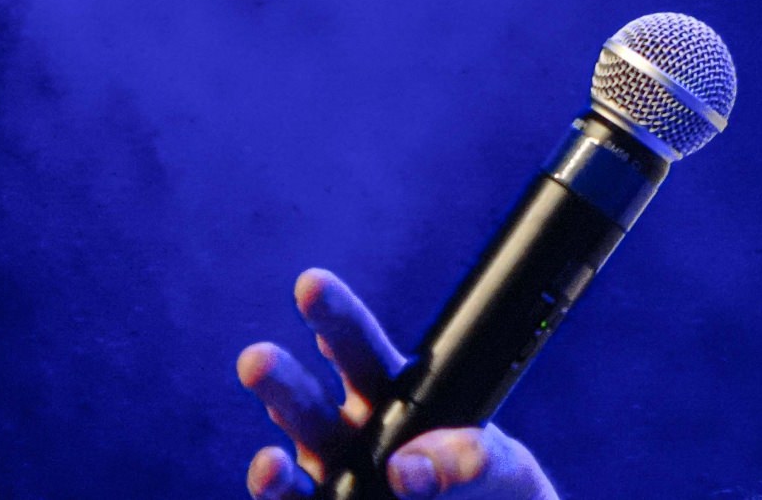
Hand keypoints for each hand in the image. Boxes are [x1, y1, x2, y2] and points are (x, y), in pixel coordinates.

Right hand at [237, 268, 556, 499]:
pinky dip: (280, 494)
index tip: (311, 283)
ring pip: (292, 463)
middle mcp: (356, 437)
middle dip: (283, 382)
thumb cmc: (500, 492)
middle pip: (311, 404)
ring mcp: (338, 482)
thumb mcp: (505, 468)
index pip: (362, 350)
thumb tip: (408, 469)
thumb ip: (470, 460)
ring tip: (267, 460)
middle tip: (256, 358)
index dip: (336, 318)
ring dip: (272, 464)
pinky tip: (274, 475)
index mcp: (400, 399)